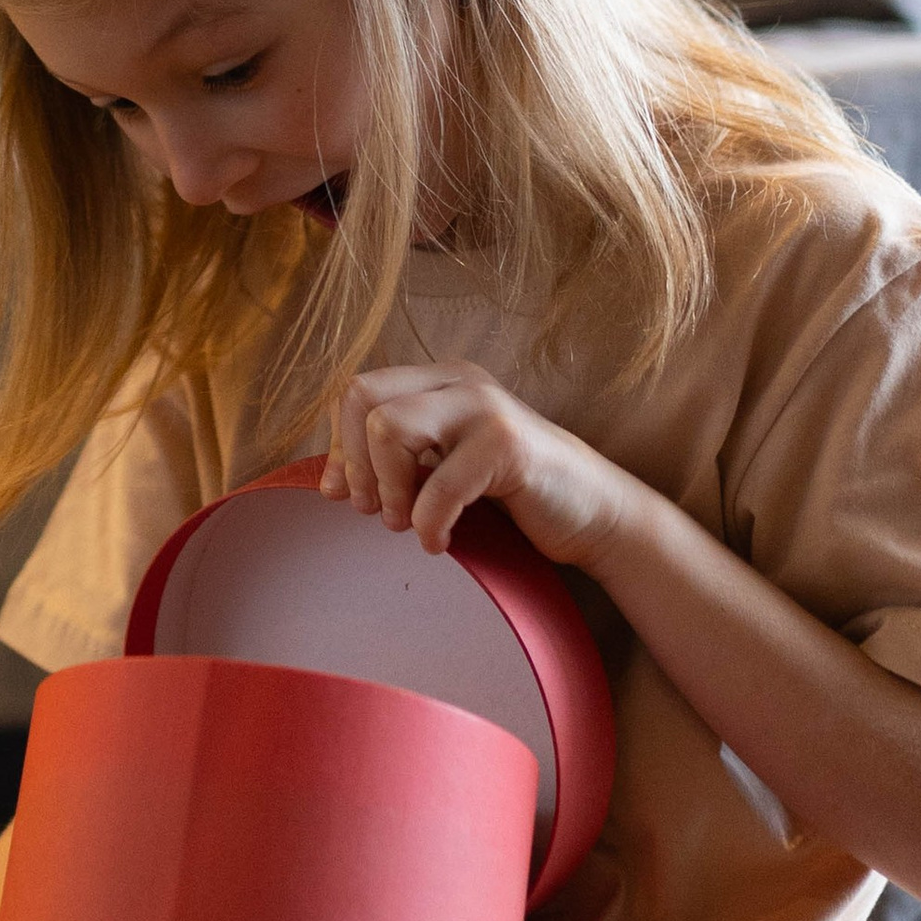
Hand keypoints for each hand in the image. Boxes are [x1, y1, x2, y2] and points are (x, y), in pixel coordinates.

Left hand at [328, 359, 640, 569]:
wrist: (591, 510)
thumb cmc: (513, 491)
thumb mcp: (445, 464)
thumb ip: (394, 461)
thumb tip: (328, 486)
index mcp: (438, 379)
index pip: (357, 391)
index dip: (339, 446)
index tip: (343, 494)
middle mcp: (459, 379)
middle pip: (363, 397)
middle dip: (354, 462)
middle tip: (372, 509)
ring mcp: (484, 407)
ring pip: (390, 428)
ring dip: (389, 489)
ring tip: (405, 523)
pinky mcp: (506, 444)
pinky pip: (438, 486)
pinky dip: (429, 524)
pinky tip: (440, 542)